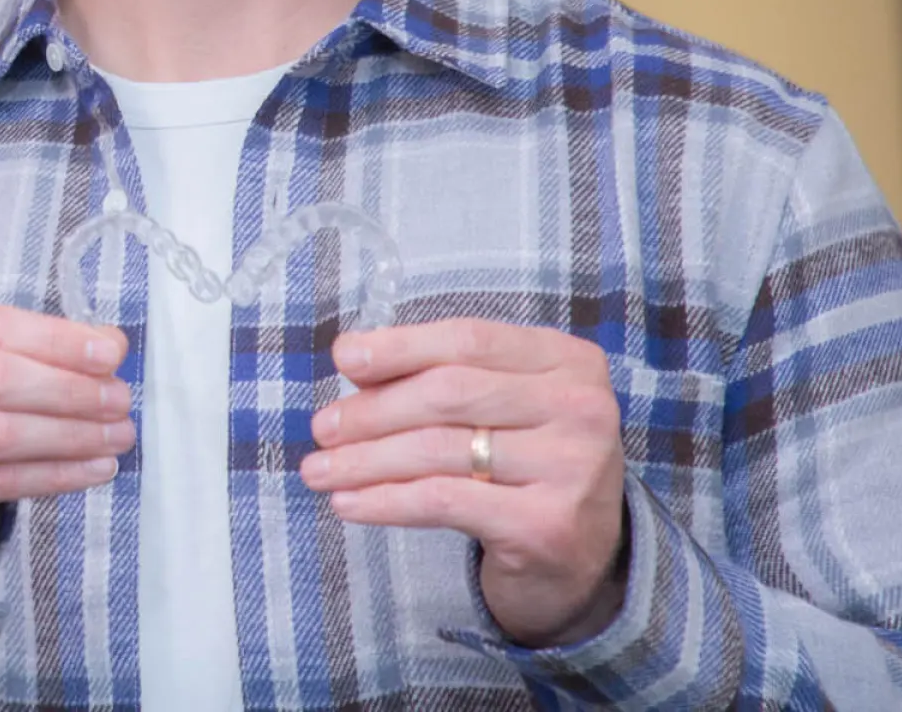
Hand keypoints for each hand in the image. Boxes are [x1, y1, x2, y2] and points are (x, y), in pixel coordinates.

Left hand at [300, 318, 626, 646]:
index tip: (344, 358)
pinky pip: (443, 501)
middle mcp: (580, 407)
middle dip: (373, 410)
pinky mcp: (547, 525)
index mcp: (567, 359)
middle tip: (323, 428)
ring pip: (439, 449)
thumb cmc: (526, 463)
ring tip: (320, 469)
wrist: (581, 561)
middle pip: (449, 393)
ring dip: (366, 459)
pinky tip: (349, 503)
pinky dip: (386, 500)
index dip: (400, 346)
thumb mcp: (499, 404)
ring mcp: (571, 468)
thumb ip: (442, 373)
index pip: (468, 339)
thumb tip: (353, 358)